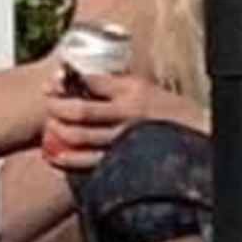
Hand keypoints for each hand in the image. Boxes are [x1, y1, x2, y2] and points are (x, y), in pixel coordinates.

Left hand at [41, 65, 158, 172]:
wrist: (193, 132)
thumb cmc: (163, 106)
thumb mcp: (141, 85)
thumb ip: (111, 83)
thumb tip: (76, 79)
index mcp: (131, 90)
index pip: (90, 82)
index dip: (66, 81)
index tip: (52, 83)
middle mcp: (127, 114)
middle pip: (80, 110)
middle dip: (56, 106)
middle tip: (48, 103)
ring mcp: (124, 139)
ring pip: (82, 136)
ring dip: (59, 130)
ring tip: (51, 124)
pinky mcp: (124, 159)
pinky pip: (90, 162)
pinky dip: (69, 159)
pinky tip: (57, 154)